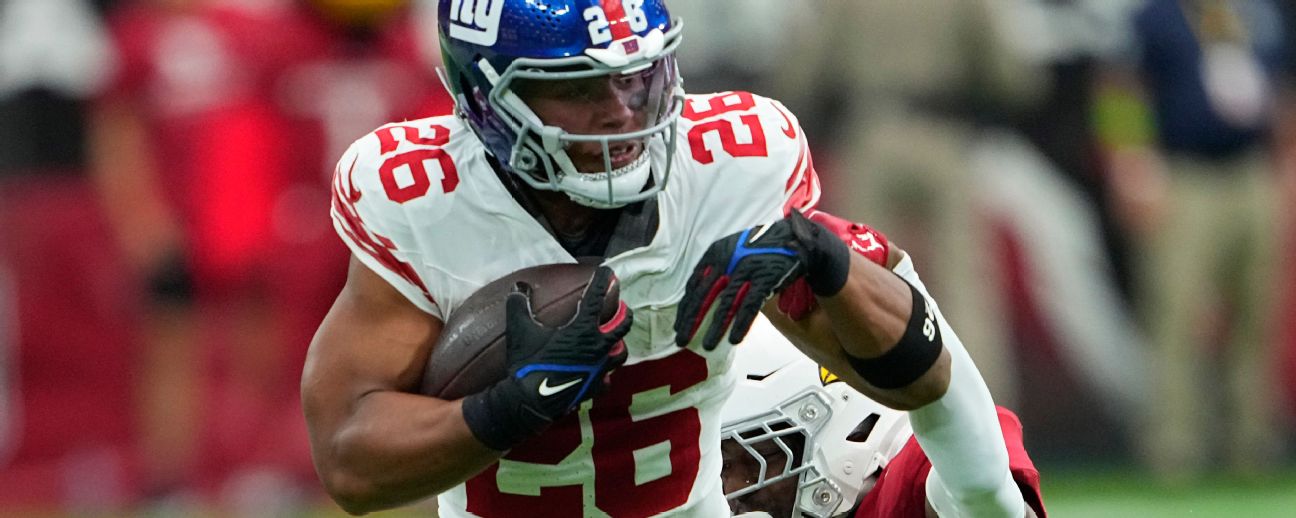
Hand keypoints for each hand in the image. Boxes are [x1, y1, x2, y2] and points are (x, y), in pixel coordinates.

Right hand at [463, 266, 631, 449]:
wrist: (530, 402)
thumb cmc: (528, 364)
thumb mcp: (519, 331)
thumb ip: (519, 305)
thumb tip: (518, 286)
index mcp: (583, 330)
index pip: (597, 299)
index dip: (603, 282)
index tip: (607, 271)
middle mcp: (598, 347)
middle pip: (622, 325)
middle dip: (623, 313)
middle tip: (620, 306)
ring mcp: (599, 369)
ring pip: (620, 353)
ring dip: (618, 344)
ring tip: (612, 340)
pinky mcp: (595, 387)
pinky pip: (607, 379)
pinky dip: (605, 374)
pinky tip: (600, 373)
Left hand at [674, 209, 849, 349]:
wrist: (793, 238)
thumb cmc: (759, 249)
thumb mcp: (732, 253)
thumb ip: (716, 272)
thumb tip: (699, 299)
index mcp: (715, 253)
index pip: (694, 285)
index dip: (685, 308)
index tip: (679, 326)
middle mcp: (727, 260)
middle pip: (703, 295)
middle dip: (691, 320)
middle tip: (682, 340)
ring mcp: (746, 269)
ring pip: (725, 304)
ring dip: (715, 327)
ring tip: (708, 346)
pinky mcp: (765, 278)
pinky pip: (749, 306)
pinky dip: (740, 324)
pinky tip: (733, 339)